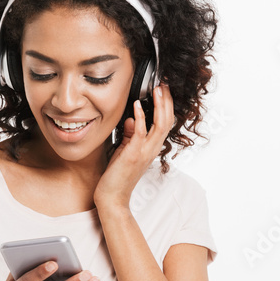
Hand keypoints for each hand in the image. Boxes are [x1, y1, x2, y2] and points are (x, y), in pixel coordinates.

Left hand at [94, 81, 174, 210]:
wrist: (112, 197)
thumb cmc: (117, 176)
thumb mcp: (124, 151)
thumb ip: (130, 135)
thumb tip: (131, 119)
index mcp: (152, 147)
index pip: (165, 122)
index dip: (167, 105)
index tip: (163, 89)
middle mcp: (152, 149)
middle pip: (167, 120)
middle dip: (167, 100)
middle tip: (165, 83)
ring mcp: (145, 152)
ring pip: (160, 125)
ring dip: (159, 105)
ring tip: (158, 89)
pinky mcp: (133, 154)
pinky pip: (141, 133)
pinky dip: (140, 117)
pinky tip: (137, 106)